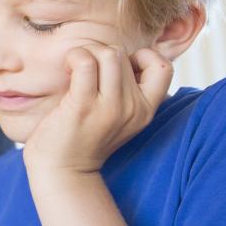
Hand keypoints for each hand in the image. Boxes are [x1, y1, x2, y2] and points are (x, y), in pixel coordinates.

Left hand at [23, 44, 172, 175]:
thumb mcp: (117, 119)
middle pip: (123, 55)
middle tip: (82, 71)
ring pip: (108, 54)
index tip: (117, 69)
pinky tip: (67, 69)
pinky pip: (85, 62)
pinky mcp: (83, 106)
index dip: (142, 57)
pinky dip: (74, 57)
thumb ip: (126, 93)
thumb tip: (119, 57)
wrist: (61, 172)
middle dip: (99, 53)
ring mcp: (110, 107)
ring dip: (86, 53)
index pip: (164, 68)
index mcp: (144, 111)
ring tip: (74, 69)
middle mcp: (133, 109)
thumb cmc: (81, 140)